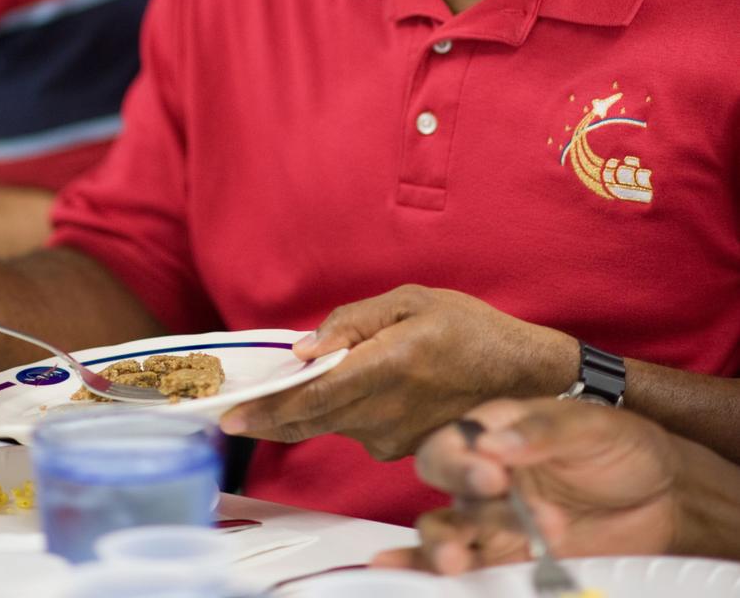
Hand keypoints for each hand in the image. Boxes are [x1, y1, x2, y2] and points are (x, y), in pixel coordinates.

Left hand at [220, 284, 575, 459]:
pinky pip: (353, 430)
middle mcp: (385, 411)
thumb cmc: (465, 327)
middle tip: (231, 416)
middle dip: (268, 419)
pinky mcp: (400, 449)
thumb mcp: (411, 301)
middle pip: (311, 420)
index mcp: (387, 367)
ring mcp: (393, 437)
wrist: (518, 374)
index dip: (269, 409)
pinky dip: (330, 416)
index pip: (313, 396)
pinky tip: (322, 397)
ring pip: (328, 426)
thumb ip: (353, 322)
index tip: (232, 416)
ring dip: (298, 415)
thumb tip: (304, 348)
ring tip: (268, 400)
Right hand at [374, 397, 677, 572]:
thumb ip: (543, 430)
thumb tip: (494, 444)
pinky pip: (465, 563)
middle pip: (442, 481)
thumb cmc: (621, 444)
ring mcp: (493, 518)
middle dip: (460, 494)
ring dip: (445, 544)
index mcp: (497, 428)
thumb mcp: (590, 425)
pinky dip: (423, 567)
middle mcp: (486, 472)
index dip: (463, 460)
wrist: (662, 495)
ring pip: (446, 528)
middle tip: (498, 500)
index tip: (494, 476)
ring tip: (458, 560)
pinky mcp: (508, 557)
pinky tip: (394, 569)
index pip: (456, 440)